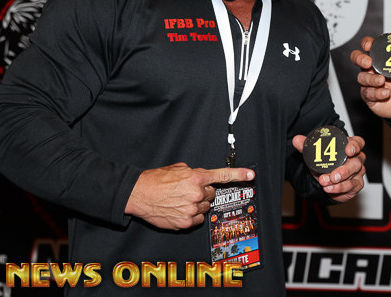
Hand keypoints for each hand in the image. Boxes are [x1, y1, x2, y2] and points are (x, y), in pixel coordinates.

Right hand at [125, 162, 254, 229]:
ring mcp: (191, 210)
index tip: (251, 175)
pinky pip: (197, 220)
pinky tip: (179, 209)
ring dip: (197, 204)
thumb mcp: (178, 169)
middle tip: (188, 191)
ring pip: (205, 208)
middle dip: (203, 192)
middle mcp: (196, 194)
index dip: (239, 175)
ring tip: (180, 200)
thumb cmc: (156, 179)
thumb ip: (195, 173)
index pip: (222, 176)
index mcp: (196, 178)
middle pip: (211, 194)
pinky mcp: (185, 222)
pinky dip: (191, 216)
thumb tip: (202, 179)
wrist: (139, 194)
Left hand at [291, 134, 365, 202]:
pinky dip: (339, 188)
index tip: (348, 150)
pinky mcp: (356, 184)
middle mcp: (357, 159)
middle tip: (332, 175)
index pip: (358, 143)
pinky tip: (329, 189)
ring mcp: (358, 172)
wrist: (324, 179)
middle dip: (344, 170)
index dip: (355, 145)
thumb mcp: (315, 153)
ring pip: (354, 176)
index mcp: (349, 146)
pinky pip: (351, 186)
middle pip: (357, 162)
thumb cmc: (325, 162)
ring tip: (325, 182)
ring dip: (339, 181)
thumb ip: (306, 146)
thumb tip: (297, 140)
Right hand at [350, 35, 390, 122]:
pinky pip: (367, 93)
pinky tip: (385, 93)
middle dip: (360, 58)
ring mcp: (369, 82)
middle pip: (357, 58)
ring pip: (362, 77)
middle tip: (368, 62)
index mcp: (381, 60)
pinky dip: (376, 93)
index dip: (366, 43)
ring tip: (382, 81)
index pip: (369, 46)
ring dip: (371, 78)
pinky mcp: (369, 96)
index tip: (369, 45)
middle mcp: (372, 69)